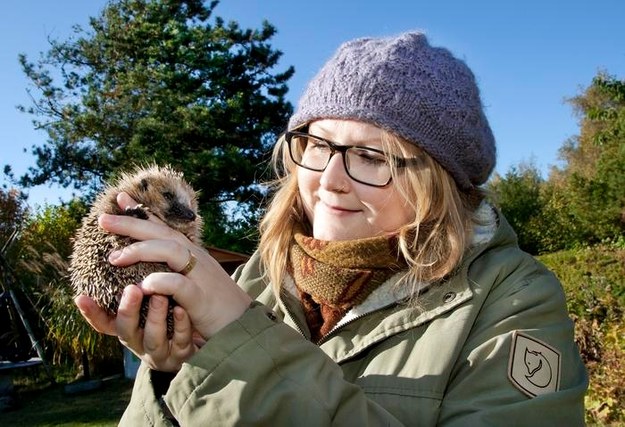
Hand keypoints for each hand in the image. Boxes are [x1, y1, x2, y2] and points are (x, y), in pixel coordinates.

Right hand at [75, 285, 199, 371]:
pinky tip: (182, 309)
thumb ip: (134, 286)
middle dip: (127, 310)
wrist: (200, 341)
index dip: (91, 313)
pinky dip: (181, 325)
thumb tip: (117, 251)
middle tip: (132, 288)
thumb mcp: (148, 304)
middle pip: (127, 330)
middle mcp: (140, 341)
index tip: (81, 297)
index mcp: (129, 328)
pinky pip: (181, 341)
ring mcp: (161, 350)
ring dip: (155, 316)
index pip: (104, 323)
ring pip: (154, 338)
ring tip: (161, 295)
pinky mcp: (183, 353)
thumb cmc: (169, 319)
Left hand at [100, 192, 250, 343]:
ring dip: (141, 250)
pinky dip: (161, 282)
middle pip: (162, 233)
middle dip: (132, 224)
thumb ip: (174, 269)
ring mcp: (200, 275)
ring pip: (171, 251)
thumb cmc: (213, 304)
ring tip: (115, 257)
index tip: (121, 198)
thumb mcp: (193, 281)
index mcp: (192, 253)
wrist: (242, 325)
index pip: (164, 227)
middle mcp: (196, 258)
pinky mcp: (201, 297)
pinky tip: (144, 284)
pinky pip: (180, 284)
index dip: (142, 213)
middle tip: (103, 219)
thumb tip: (149, 263)